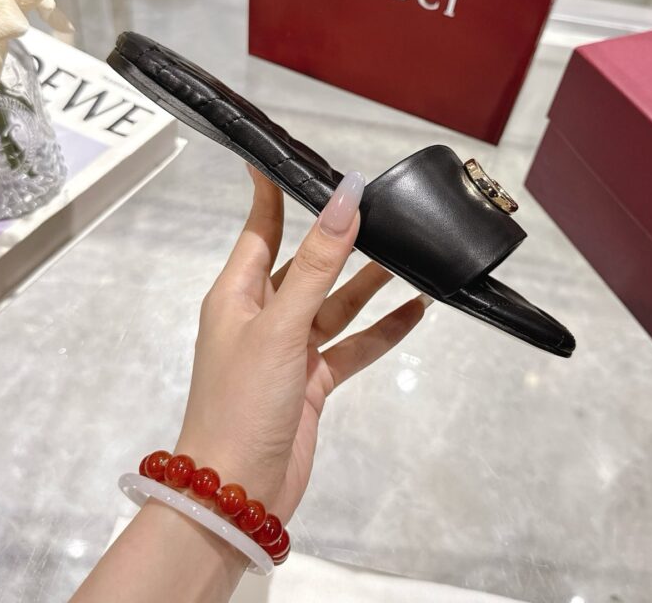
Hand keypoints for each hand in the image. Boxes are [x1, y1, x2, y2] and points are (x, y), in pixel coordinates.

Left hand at [174, 166, 429, 522]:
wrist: (237, 495)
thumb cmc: (243, 401)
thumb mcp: (281, 325)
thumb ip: (318, 263)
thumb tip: (345, 198)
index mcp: (238, 293)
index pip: (260, 228)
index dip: (274, 191)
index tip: (288, 156)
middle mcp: (263, 315)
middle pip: (307, 264)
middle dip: (340, 238)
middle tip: (377, 206)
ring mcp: (289, 349)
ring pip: (335, 304)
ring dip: (368, 283)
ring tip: (407, 254)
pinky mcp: (312, 380)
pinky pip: (352, 345)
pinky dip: (381, 330)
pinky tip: (414, 310)